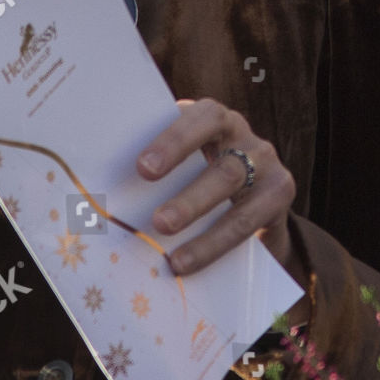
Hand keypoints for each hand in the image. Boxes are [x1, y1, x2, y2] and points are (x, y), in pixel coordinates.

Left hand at [137, 99, 308, 312]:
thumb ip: (155, 169)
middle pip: (218, 152)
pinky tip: (186, 262)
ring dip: (195, 212)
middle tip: (156, 218)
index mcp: (212, 118)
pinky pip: (248, 220)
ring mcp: (265, 161)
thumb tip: (100, 193)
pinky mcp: (280, 192)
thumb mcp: (181, 167)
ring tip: (166, 242)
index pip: (200, 117)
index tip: (142, 169)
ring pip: (230, 182)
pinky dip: (214, 244)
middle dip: (186, 188)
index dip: (173, 140)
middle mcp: (241, 133)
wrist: (254, 209)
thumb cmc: (197, 180)